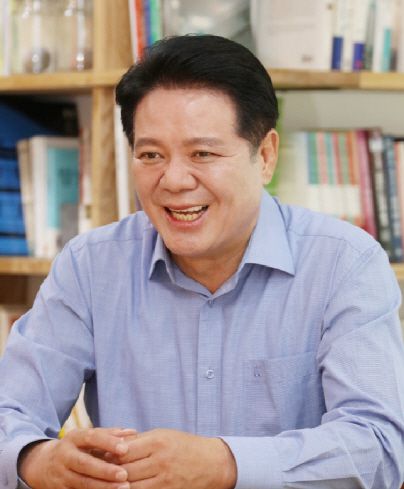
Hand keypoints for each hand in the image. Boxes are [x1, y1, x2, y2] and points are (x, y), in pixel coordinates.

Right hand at [18, 427, 136, 488]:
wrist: (43, 464)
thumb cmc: (76, 447)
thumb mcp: (88, 437)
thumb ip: (110, 434)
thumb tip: (133, 432)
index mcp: (74, 438)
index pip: (91, 437)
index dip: (108, 442)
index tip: (125, 449)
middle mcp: (65, 456)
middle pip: (85, 464)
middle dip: (105, 470)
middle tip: (124, 475)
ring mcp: (61, 475)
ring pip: (82, 483)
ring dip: (103, 487)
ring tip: (123, 488)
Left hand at [110, 428, 236, 488]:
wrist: (212, 463)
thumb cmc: (184, 445)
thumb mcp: (163, 435)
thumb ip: (139, 440)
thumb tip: (112, 444)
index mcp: (158, 441)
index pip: (125, 450)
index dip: (110, 454)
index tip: (100, 455)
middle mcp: (160, 461)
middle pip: (125, 470)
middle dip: (109, 473)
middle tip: (96, 473)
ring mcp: (164, 480)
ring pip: (131, 487)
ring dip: (117, 486)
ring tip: (107, 483)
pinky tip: (124, 488)